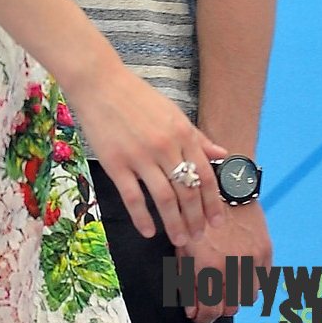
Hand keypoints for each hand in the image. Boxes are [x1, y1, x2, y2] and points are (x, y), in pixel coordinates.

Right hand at [68, 63, 226, 248]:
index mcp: (182, 133)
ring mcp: (140, 156)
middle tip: (198, 237)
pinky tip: (149, 232)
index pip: (205, 175)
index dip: (213, 202)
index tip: (217, 222)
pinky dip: (142, 218)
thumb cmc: (136, 96)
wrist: (99, 83)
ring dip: (175, 223)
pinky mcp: (115, 163)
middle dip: (196, 218)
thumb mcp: (172, 111)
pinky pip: (133, 198)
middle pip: (187, 191)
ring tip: (181, 239)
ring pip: (165, 199)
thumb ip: (196, 136)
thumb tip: (222, 155)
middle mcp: (165, 146)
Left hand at [176, 199, 271, 322]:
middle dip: (216, 307)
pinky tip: (239, 274)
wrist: (225, 182)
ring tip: (224, 285)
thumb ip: (186, 278)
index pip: (208, 311)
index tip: (196, 315)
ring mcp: (251, 260)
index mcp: (207, 267)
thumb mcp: (183, 243)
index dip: (201, 317)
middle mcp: (231, 267)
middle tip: (208, 300)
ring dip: (234, 297)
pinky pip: (262, 282)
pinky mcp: (265, 252)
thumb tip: (191, 308)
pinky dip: (251, 283)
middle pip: (228, 309)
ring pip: (246, 299)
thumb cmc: (197, 211)